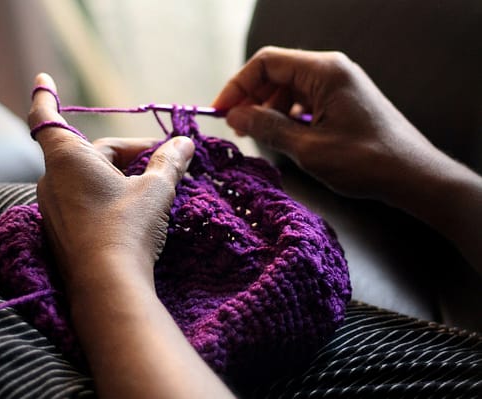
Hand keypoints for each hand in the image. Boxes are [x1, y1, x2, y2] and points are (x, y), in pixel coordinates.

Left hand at [28, 73, 193, 291]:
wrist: (109, 285)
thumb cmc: (128, 228)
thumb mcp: (155, 190)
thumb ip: (170, 162)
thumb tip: (185, 142)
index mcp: (69, 159)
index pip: (49, 118)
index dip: (46, 96)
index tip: (43, 78)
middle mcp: (54, 181)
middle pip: (92, 153)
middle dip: (128, 153)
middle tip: (163, 161)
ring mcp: (55, 209)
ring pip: (90, 178)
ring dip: (120, 176)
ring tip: (154, 187)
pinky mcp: (63, 231)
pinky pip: (85, 201)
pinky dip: (108, 196)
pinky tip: (135, 210)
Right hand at [213, 46, 441, 200]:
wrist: (412, 176)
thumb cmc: (366, 161)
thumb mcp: (308, 148)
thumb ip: (267, 128)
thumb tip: (235, 116)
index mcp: (324, 71)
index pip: (266, 63)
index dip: (238, 85)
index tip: (220, 111)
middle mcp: (331, 70)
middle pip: (277, 73)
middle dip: (252, 98)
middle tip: (237, 128)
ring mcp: (339, 84)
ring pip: (289, 88)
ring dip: (269, 109)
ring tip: (258, 136)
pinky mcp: (343, 100)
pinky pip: (305, 100)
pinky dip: (288, 116)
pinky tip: (284, 136)